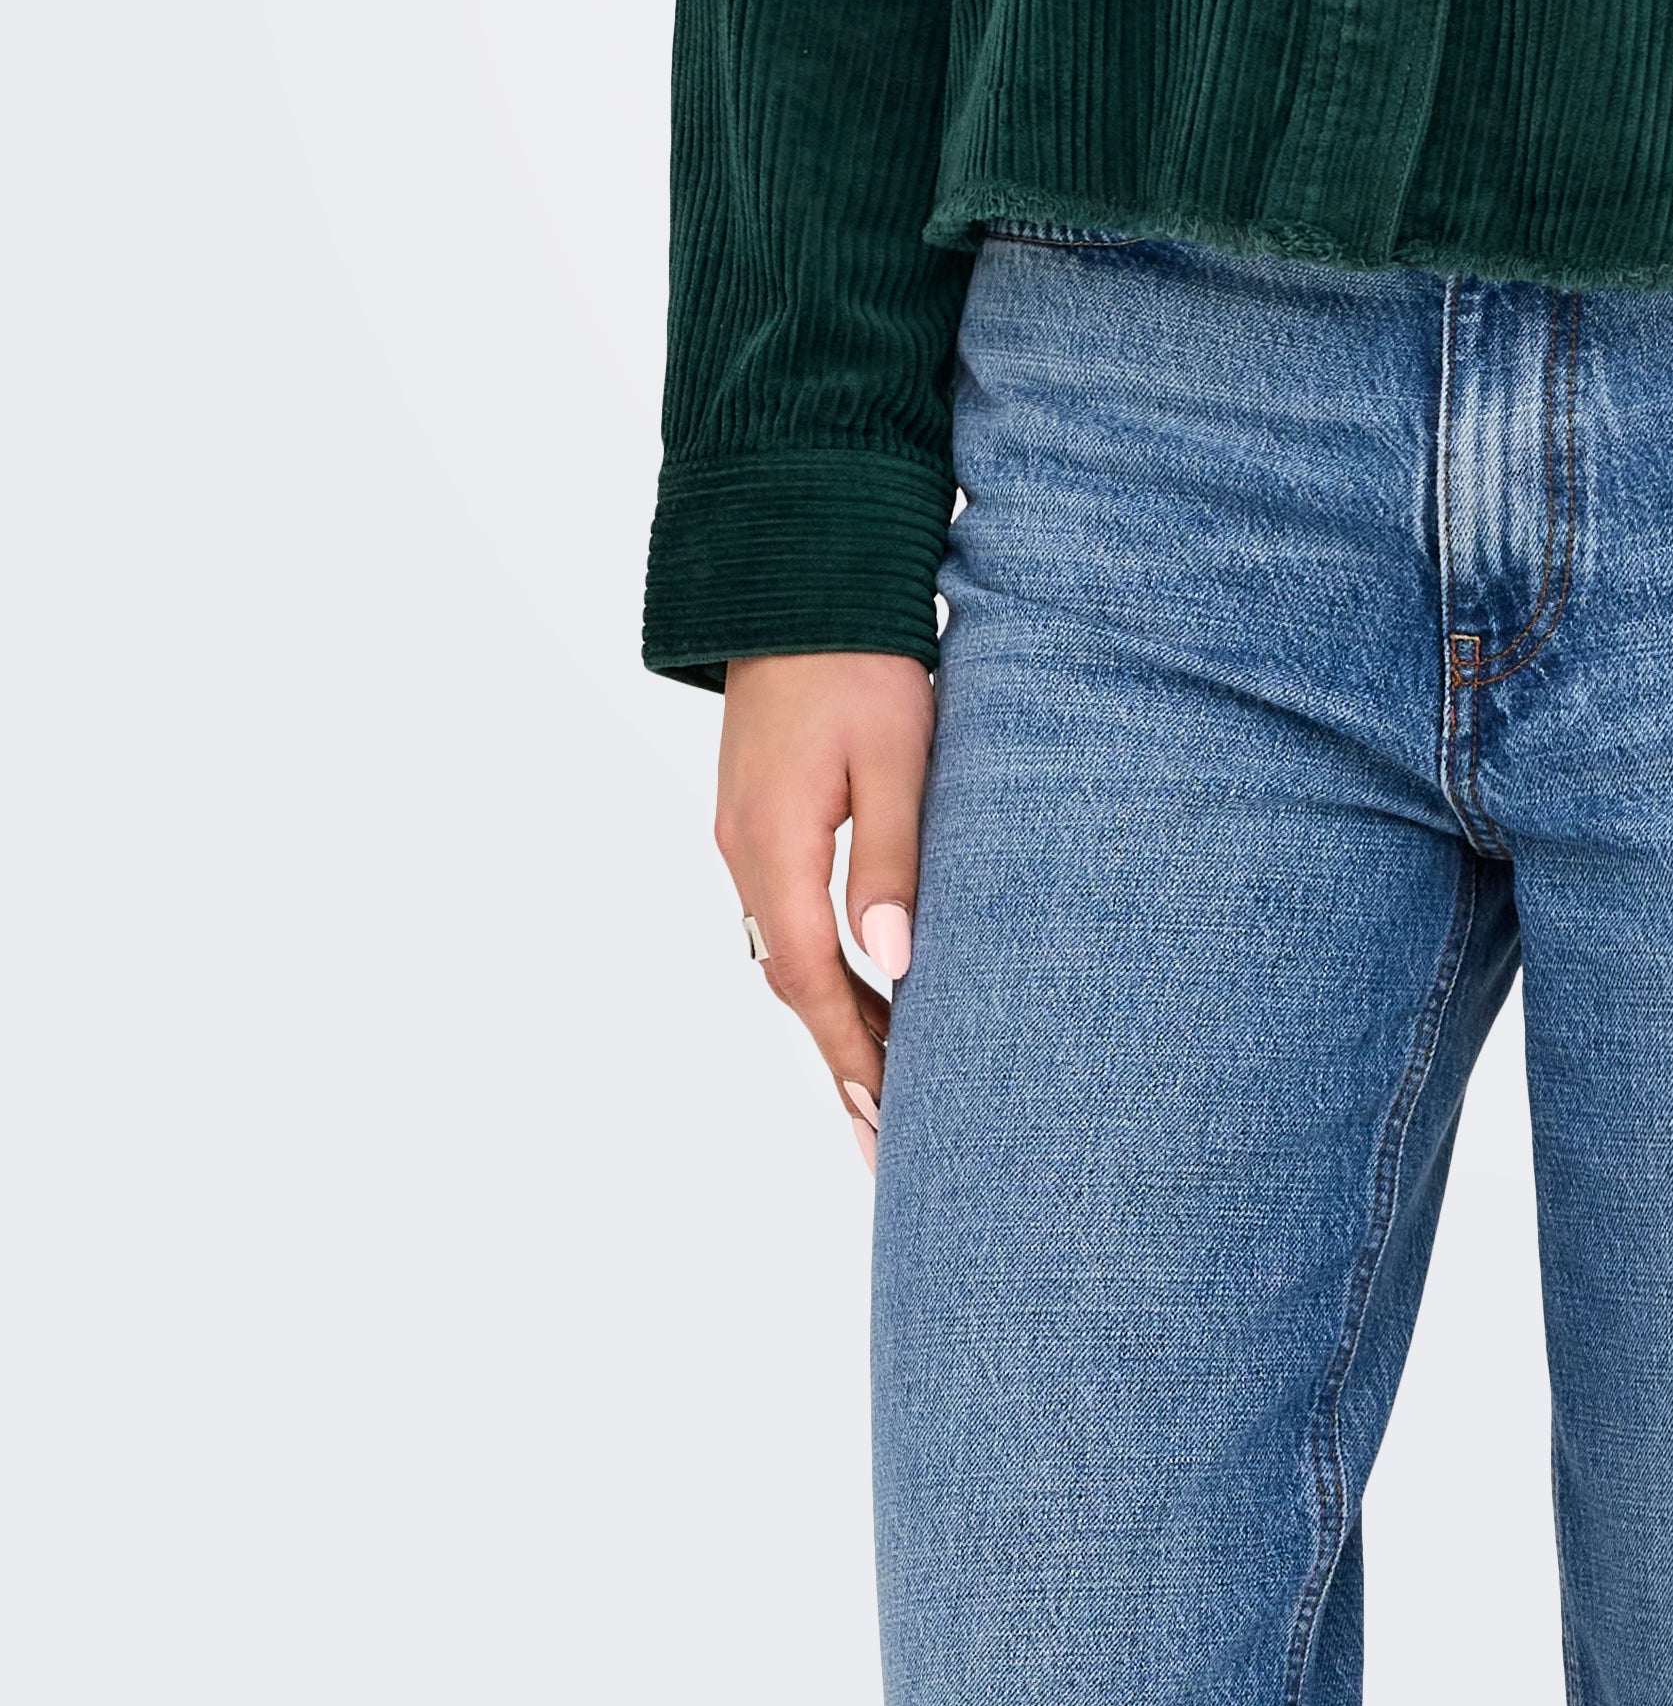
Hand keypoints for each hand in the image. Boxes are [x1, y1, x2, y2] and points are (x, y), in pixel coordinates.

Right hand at [716, 650, 935, 1166]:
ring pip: (786, 948)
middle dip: (841, 1056)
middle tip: (888, 1132)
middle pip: (793, 980)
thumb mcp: (895, 753)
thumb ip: (892, 859)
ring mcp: (743, 831)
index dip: (851, 1056)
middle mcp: (745, 852)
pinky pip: (784, 910)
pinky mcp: (757, 809)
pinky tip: (860, 979)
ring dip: (832, 1010)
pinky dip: (821, 960)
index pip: (812, 982)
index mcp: (774, 847)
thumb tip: (894, 964)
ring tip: (886, 1076)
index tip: (886, 1121)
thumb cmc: (858, 656)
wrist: (796, 573)